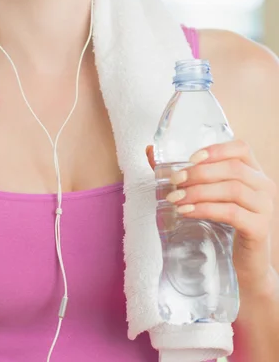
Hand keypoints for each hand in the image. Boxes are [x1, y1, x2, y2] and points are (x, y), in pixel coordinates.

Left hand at [146, 141, 276, 293]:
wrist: (245, 266)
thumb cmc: (224, 225)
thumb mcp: (207, 196)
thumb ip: (181, 173)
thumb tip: (149, 151)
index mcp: (254, 172)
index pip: (241, 148)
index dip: (216, 150)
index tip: (191, 159)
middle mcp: (264, 186)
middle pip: (233, 168)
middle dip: (199, 173)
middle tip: (175, 181)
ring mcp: (265, 207)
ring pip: (232, 189)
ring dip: (199, 192)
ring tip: (176, 199)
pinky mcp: (259, 228)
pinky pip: (232, 212)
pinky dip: (206, 209)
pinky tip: (187, 212)